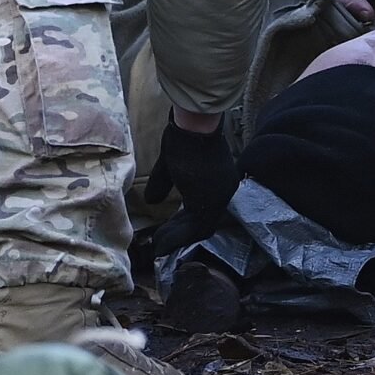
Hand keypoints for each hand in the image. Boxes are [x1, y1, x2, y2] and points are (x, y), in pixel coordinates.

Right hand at [143, 117, 237, 245]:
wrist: (193, 128)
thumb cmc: (183, 137)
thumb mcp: (169, 165)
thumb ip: (163, 183)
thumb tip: (152, 200)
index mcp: (218, 179)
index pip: (203, 206)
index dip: (184, 220)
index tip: (169, 229)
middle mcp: (223, 190)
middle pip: (202, 219)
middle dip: (179, 232)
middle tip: (160, 242)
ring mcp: (220, 198)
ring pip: (198, 226)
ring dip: (176, 238)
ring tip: (158, 246)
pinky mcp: (211, 203)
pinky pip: (195, 228)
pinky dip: (178, 237)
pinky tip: (162, 242)